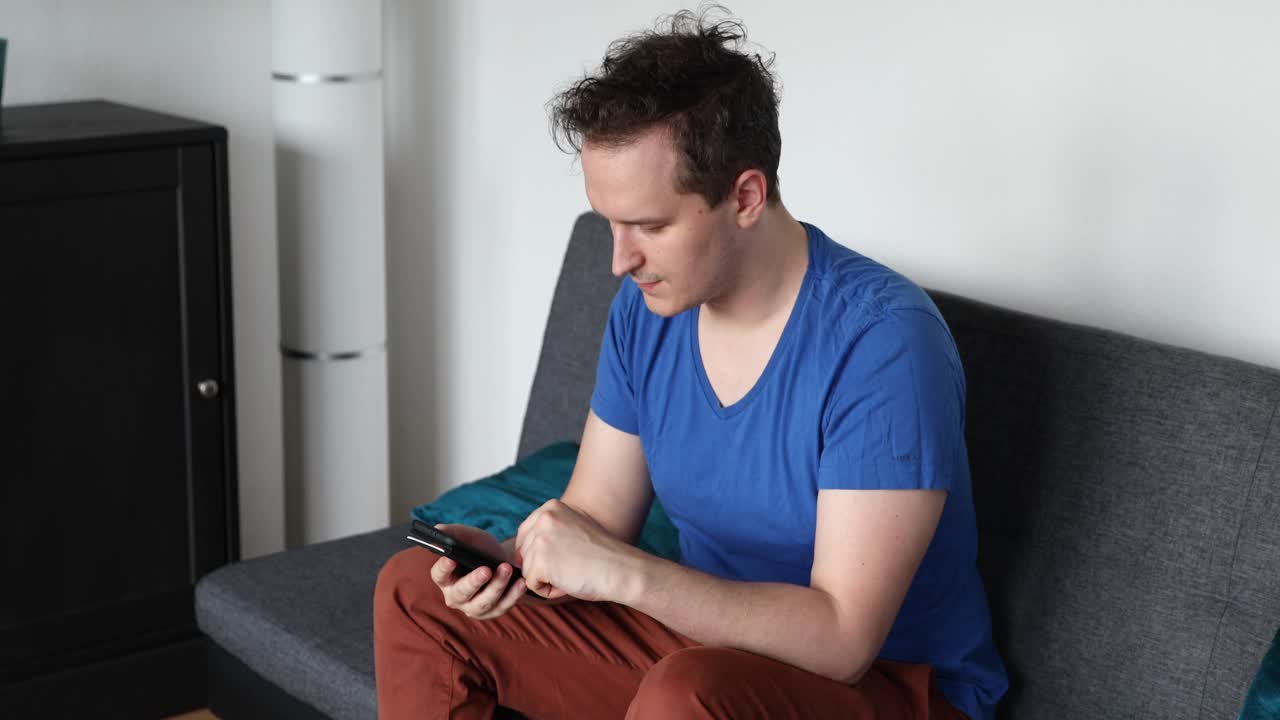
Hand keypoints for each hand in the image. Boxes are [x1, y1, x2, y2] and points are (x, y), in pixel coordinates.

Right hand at [428, 524, 526, 619]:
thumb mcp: (469, 538)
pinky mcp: (492, 612)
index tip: (451, 559)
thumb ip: (454, 533)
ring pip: (483, 602)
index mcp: (445, 578)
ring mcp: (473, 607)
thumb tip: (439, 529)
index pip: (439, 575)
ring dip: (496, 586)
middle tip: (487, 569)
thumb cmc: (480, 549)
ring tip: (507, 569)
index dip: (444, 568)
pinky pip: (502, 606)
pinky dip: (513, 595)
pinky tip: (521, 582)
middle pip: (461, 593)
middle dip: (474, 581)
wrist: (501, 561)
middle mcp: (455, 597)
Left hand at [515, 499, 640, 602]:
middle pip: (524, 553)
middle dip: (543, 566)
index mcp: (551, 507)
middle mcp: (543, 518)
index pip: (525, 533)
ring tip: (573, 572)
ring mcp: (540, 538)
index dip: (536, 552)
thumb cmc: (601, 556)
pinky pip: (532, 584)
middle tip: (573, 565)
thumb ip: (549, 532)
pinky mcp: (540, 561)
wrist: (620, 569)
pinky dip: (549, 590)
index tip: (559, 558)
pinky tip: (569, 581)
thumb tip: (518, 553)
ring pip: (527, 569)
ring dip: (547, 578)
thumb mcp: (573, 530)